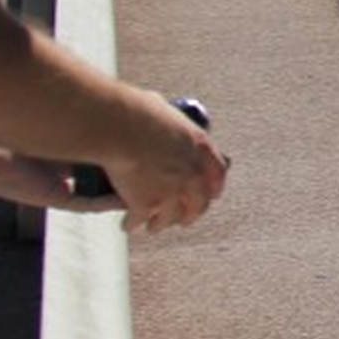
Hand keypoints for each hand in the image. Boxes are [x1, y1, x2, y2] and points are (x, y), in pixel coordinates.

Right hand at [98, 92, 230, 232]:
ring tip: (154, 225)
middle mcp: (192, 174)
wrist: (120, 128)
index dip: (214, 188)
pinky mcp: (146, 204)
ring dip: (161, 223)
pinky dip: (132, 224)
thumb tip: (155, 114)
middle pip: (199, 204)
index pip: (218, 175)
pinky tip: (128, 225)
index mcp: (201, 148)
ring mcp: (171, 192)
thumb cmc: (137, 112)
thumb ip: (168, 124)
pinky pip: (140, 221)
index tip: (211, 195)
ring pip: (171, 218)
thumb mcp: (166, 112)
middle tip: (183, 219)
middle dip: (191, 214)